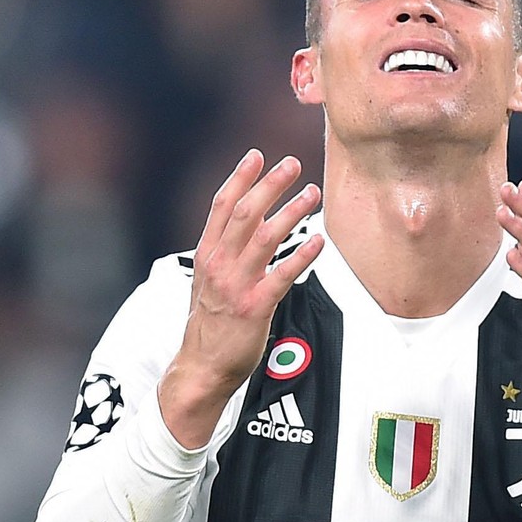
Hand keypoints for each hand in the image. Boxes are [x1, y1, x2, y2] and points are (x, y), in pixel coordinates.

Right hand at [158, 150, 323, 448]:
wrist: (201, 366)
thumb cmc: (211, 323)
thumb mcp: (209, 280)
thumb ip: (226, 251)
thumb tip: (248, 222)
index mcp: (207, 254)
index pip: (222, 206)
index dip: (240, 178)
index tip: (257, 155)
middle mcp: (219, 264)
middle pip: (245, 213)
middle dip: (269, 184)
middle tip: (292, 163)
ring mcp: (236, 285)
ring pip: (265, 237)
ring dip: (291, 211)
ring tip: (312, 193)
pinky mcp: (255, 307)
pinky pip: (282, 275)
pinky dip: (302, 255)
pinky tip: (319, 241)